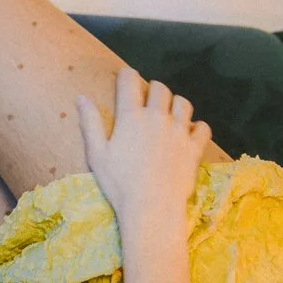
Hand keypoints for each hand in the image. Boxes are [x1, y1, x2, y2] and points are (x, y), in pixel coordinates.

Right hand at [74, 67, 210, 224]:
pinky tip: (190, 133)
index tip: (125, 76)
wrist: (152, 207)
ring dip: (176, 103)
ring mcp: (179, 131)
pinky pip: (202, 127)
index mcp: (131, 116)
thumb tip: (80, 97)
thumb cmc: (119, 183)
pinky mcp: (194, 147)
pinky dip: (197, 127)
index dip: (127, 75)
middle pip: (160, 89)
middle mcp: (157, 117)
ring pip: (184, 103)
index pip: (130, 82)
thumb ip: (90, 123)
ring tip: (170, 113)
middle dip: (153, 89)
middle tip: (148, 99)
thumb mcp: (96, 154)